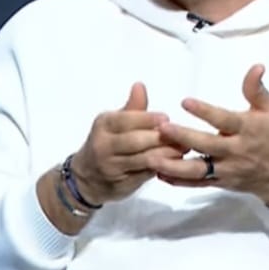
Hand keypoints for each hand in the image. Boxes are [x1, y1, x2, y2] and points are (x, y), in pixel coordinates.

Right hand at [70, 83, 188, 205]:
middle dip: (160, 138)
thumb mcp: (114, 123)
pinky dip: (161, 168)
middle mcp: (104, 145)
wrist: (86, 177)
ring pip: (143, 159)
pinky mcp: (122, 183)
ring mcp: (112, 166)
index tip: (166, 119)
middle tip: (182, 135)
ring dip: (166, 154)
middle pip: (136, 141)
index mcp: (103, 125)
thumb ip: (132, 108)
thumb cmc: (106, 143)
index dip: (148, 120)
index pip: (126, 120)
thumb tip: (140, 86)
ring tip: (182, 149)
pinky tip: (174, 163)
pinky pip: (145, 175)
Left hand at [152, 64, 268, 206]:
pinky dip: (177, 181)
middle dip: (182, 137)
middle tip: (160, 128)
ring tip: (151, 157)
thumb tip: (256, 67)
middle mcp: (236, 151)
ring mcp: (226, 170)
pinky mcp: (219, 183)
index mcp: (248, 130)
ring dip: (174, 165)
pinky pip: (196, 184)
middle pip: (207, 145)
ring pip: (198, 170)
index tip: (185, 102)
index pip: (225, 120)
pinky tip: (158, 173)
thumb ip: (256, 89)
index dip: (205, 112)